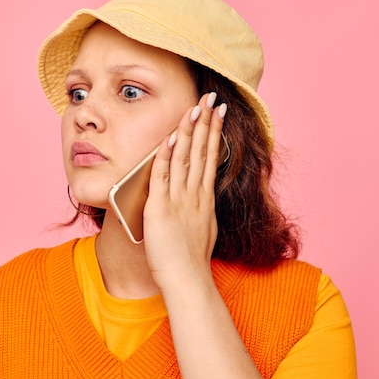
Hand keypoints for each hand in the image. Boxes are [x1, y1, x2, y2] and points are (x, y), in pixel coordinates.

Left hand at [143, 92, 226, 291]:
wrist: (187, 280)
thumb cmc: (191, 261)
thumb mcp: (202, 229)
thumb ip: (197, 210)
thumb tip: (195, 200)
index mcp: (204, 199)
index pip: (209, 158)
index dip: (213, 133)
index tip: (218, 113)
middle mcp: (195, 195)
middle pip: (201, 151)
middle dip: (206, 122)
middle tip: (212, 98)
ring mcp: (179, 200)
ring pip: (185, 159)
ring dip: (189, 131)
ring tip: (196, 108)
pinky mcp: (161, 209)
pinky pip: (162, 178)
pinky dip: (164, 157)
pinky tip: (169, 138)